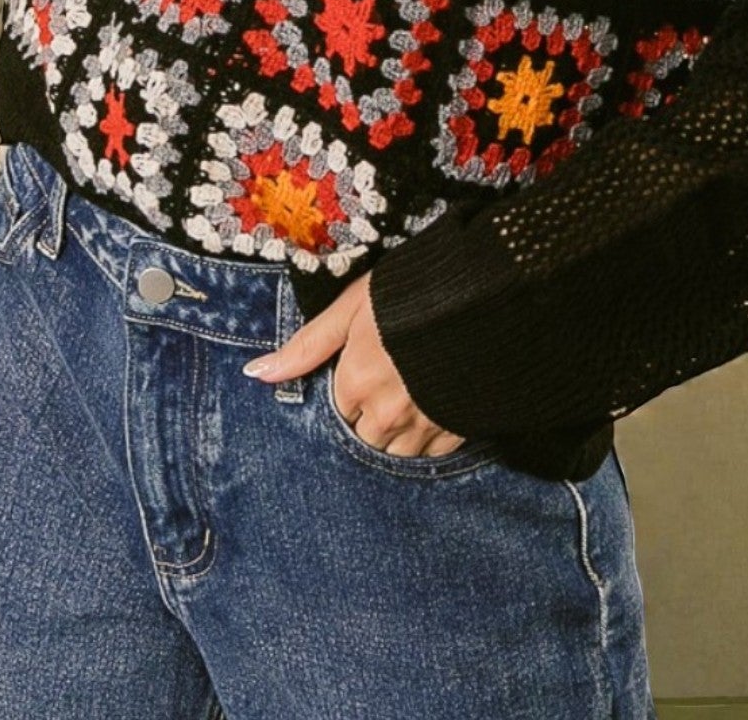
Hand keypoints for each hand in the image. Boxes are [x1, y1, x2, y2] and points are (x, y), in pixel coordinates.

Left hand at [242, 271, 472, 458]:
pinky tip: (433, 409)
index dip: (348, 392)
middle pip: (363, 438)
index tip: (362, 372)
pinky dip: (428, 438)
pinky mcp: (457, 433)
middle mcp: (386, 414)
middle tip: (387, 384)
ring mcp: (424, 427)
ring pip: (395, 454)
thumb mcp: (353, 306)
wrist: (490, 296)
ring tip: (410, 398)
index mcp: (356, 382)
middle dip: (369, 419)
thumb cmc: (413, 292)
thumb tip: (257, 374)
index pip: (336, 411)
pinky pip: (431, 456)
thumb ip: (308, 345)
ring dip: (396, 435)